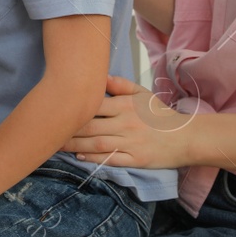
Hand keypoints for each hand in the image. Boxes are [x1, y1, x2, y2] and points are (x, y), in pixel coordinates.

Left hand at [62, 75, 192, 170]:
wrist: (186, 137)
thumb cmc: (161, 115)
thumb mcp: (143, 94)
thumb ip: (120, 86)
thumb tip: (100, 77)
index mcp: (126, 105)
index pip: (93, 106)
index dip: (73, 109)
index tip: (56, 110)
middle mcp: (126, 123)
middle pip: (90, 126)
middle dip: (68, 130)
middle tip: (49, 131)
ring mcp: (131, 142)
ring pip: (97, 144)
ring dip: (75, 146)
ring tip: (58, 146)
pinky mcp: (135, 159)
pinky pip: (110, 159)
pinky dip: (93, 160)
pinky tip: (80, 158)